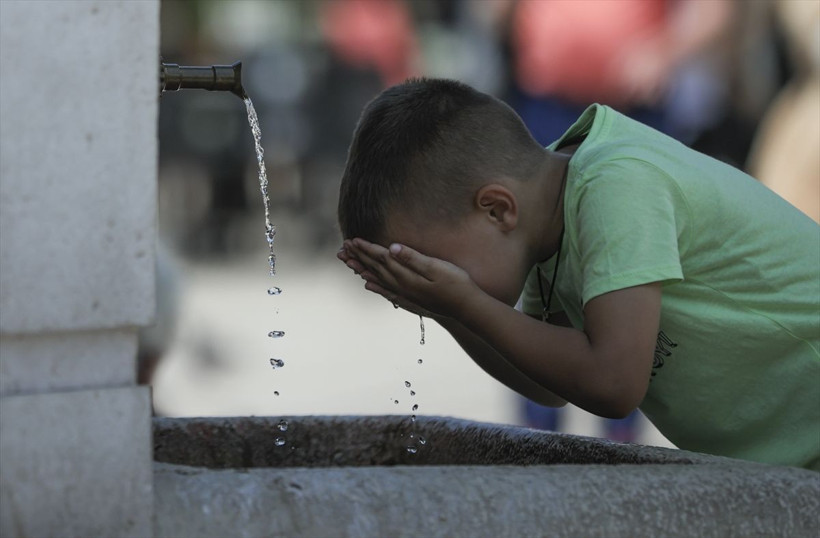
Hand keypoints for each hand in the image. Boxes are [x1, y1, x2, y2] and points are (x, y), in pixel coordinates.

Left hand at [338, 238, 480, 319]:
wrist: (467, 309)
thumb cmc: (456, 284)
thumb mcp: (436, 267)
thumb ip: (413, 258)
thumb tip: (392, 248)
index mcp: (406, 275)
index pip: (381, 258)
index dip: (366, 248)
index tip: (352, 240)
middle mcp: (402, 286)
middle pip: (376, 268)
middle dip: (359, 257)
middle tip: (343, 248)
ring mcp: (406, 294)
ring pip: (378, 279)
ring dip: (363, 269)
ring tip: (349, 263)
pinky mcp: (411, 300)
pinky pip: (387, 291)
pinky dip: (376, 286)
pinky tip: (369, 284)